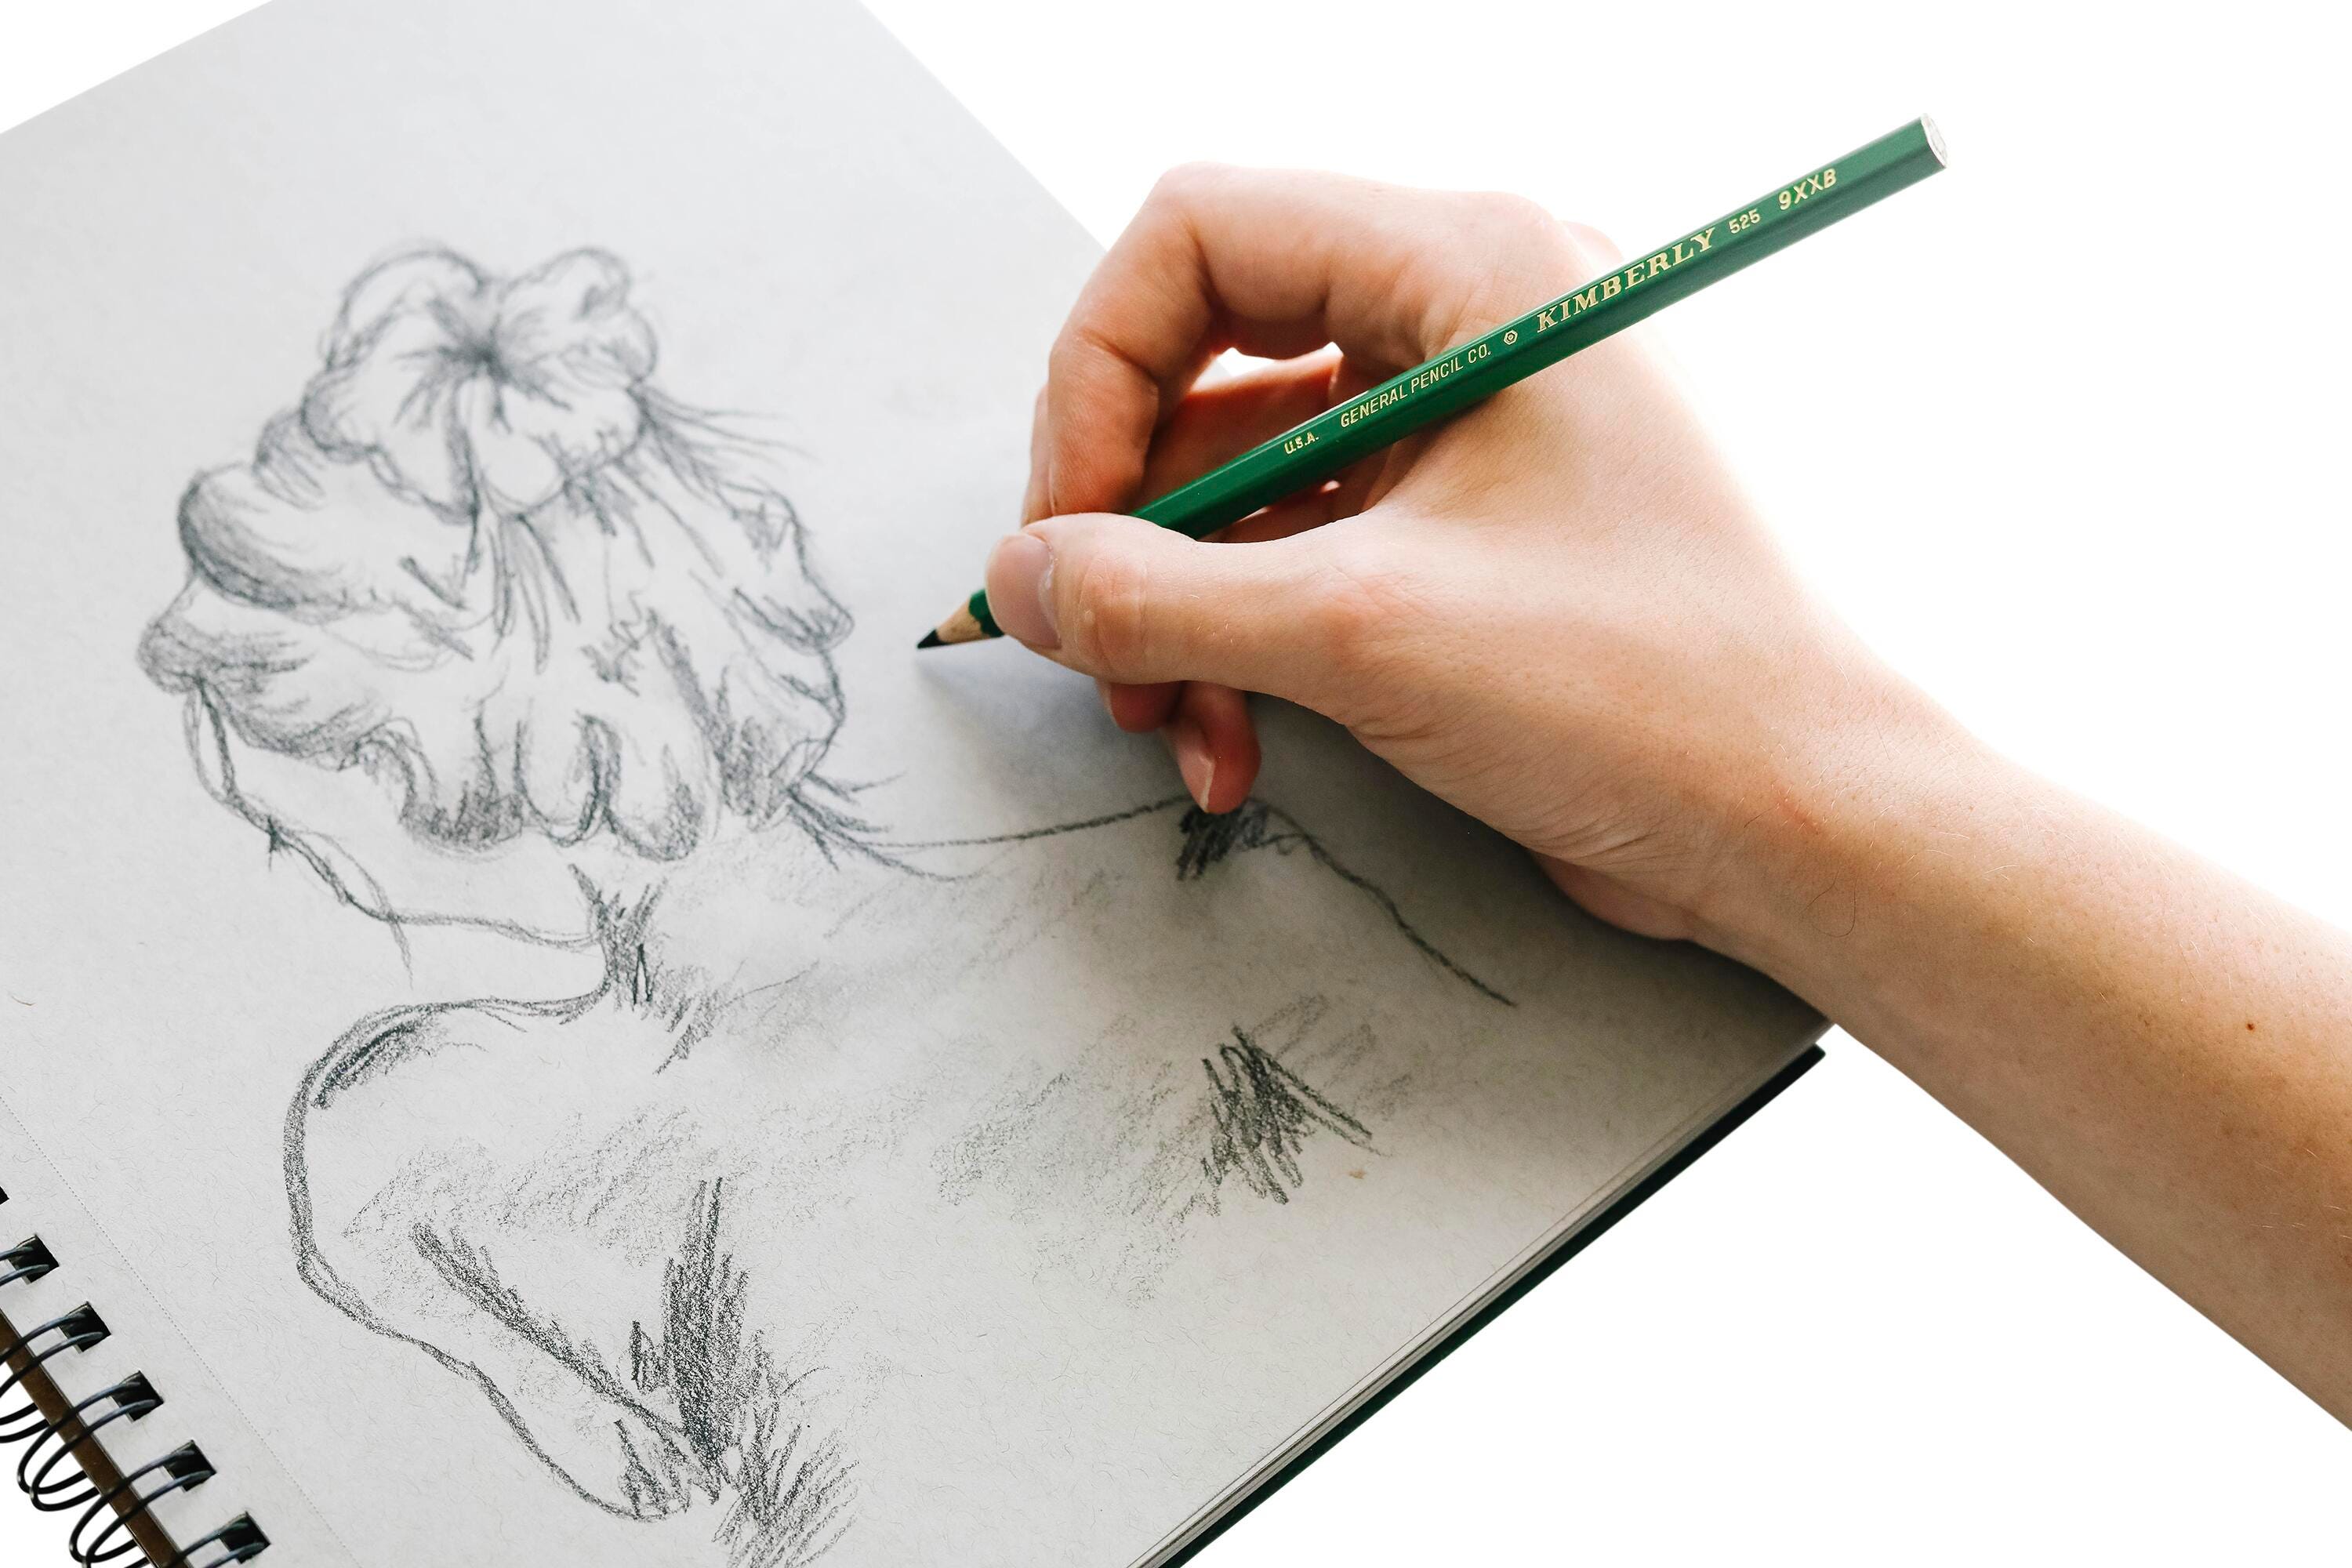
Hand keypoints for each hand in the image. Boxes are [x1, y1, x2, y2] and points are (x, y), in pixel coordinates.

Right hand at [985, 164, 1942, 949]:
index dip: (1095, 372)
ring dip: (1177, 605)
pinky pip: (1300, 547)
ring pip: (1241, 472)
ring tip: (1173, 728)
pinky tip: (1233, 747)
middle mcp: (1467, 321)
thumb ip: (1158, 597)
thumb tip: (1019, 576)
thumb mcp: (1364, 634)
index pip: (1198, 236)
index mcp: (1474, 267)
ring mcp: (1466, 429)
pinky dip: (1243, 642)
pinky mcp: (1466, 529)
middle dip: (1130, 516)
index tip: (1068, 524)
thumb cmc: (1648, 694)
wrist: (1805, 825)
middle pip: (1203, 357)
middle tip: (1094, 641)